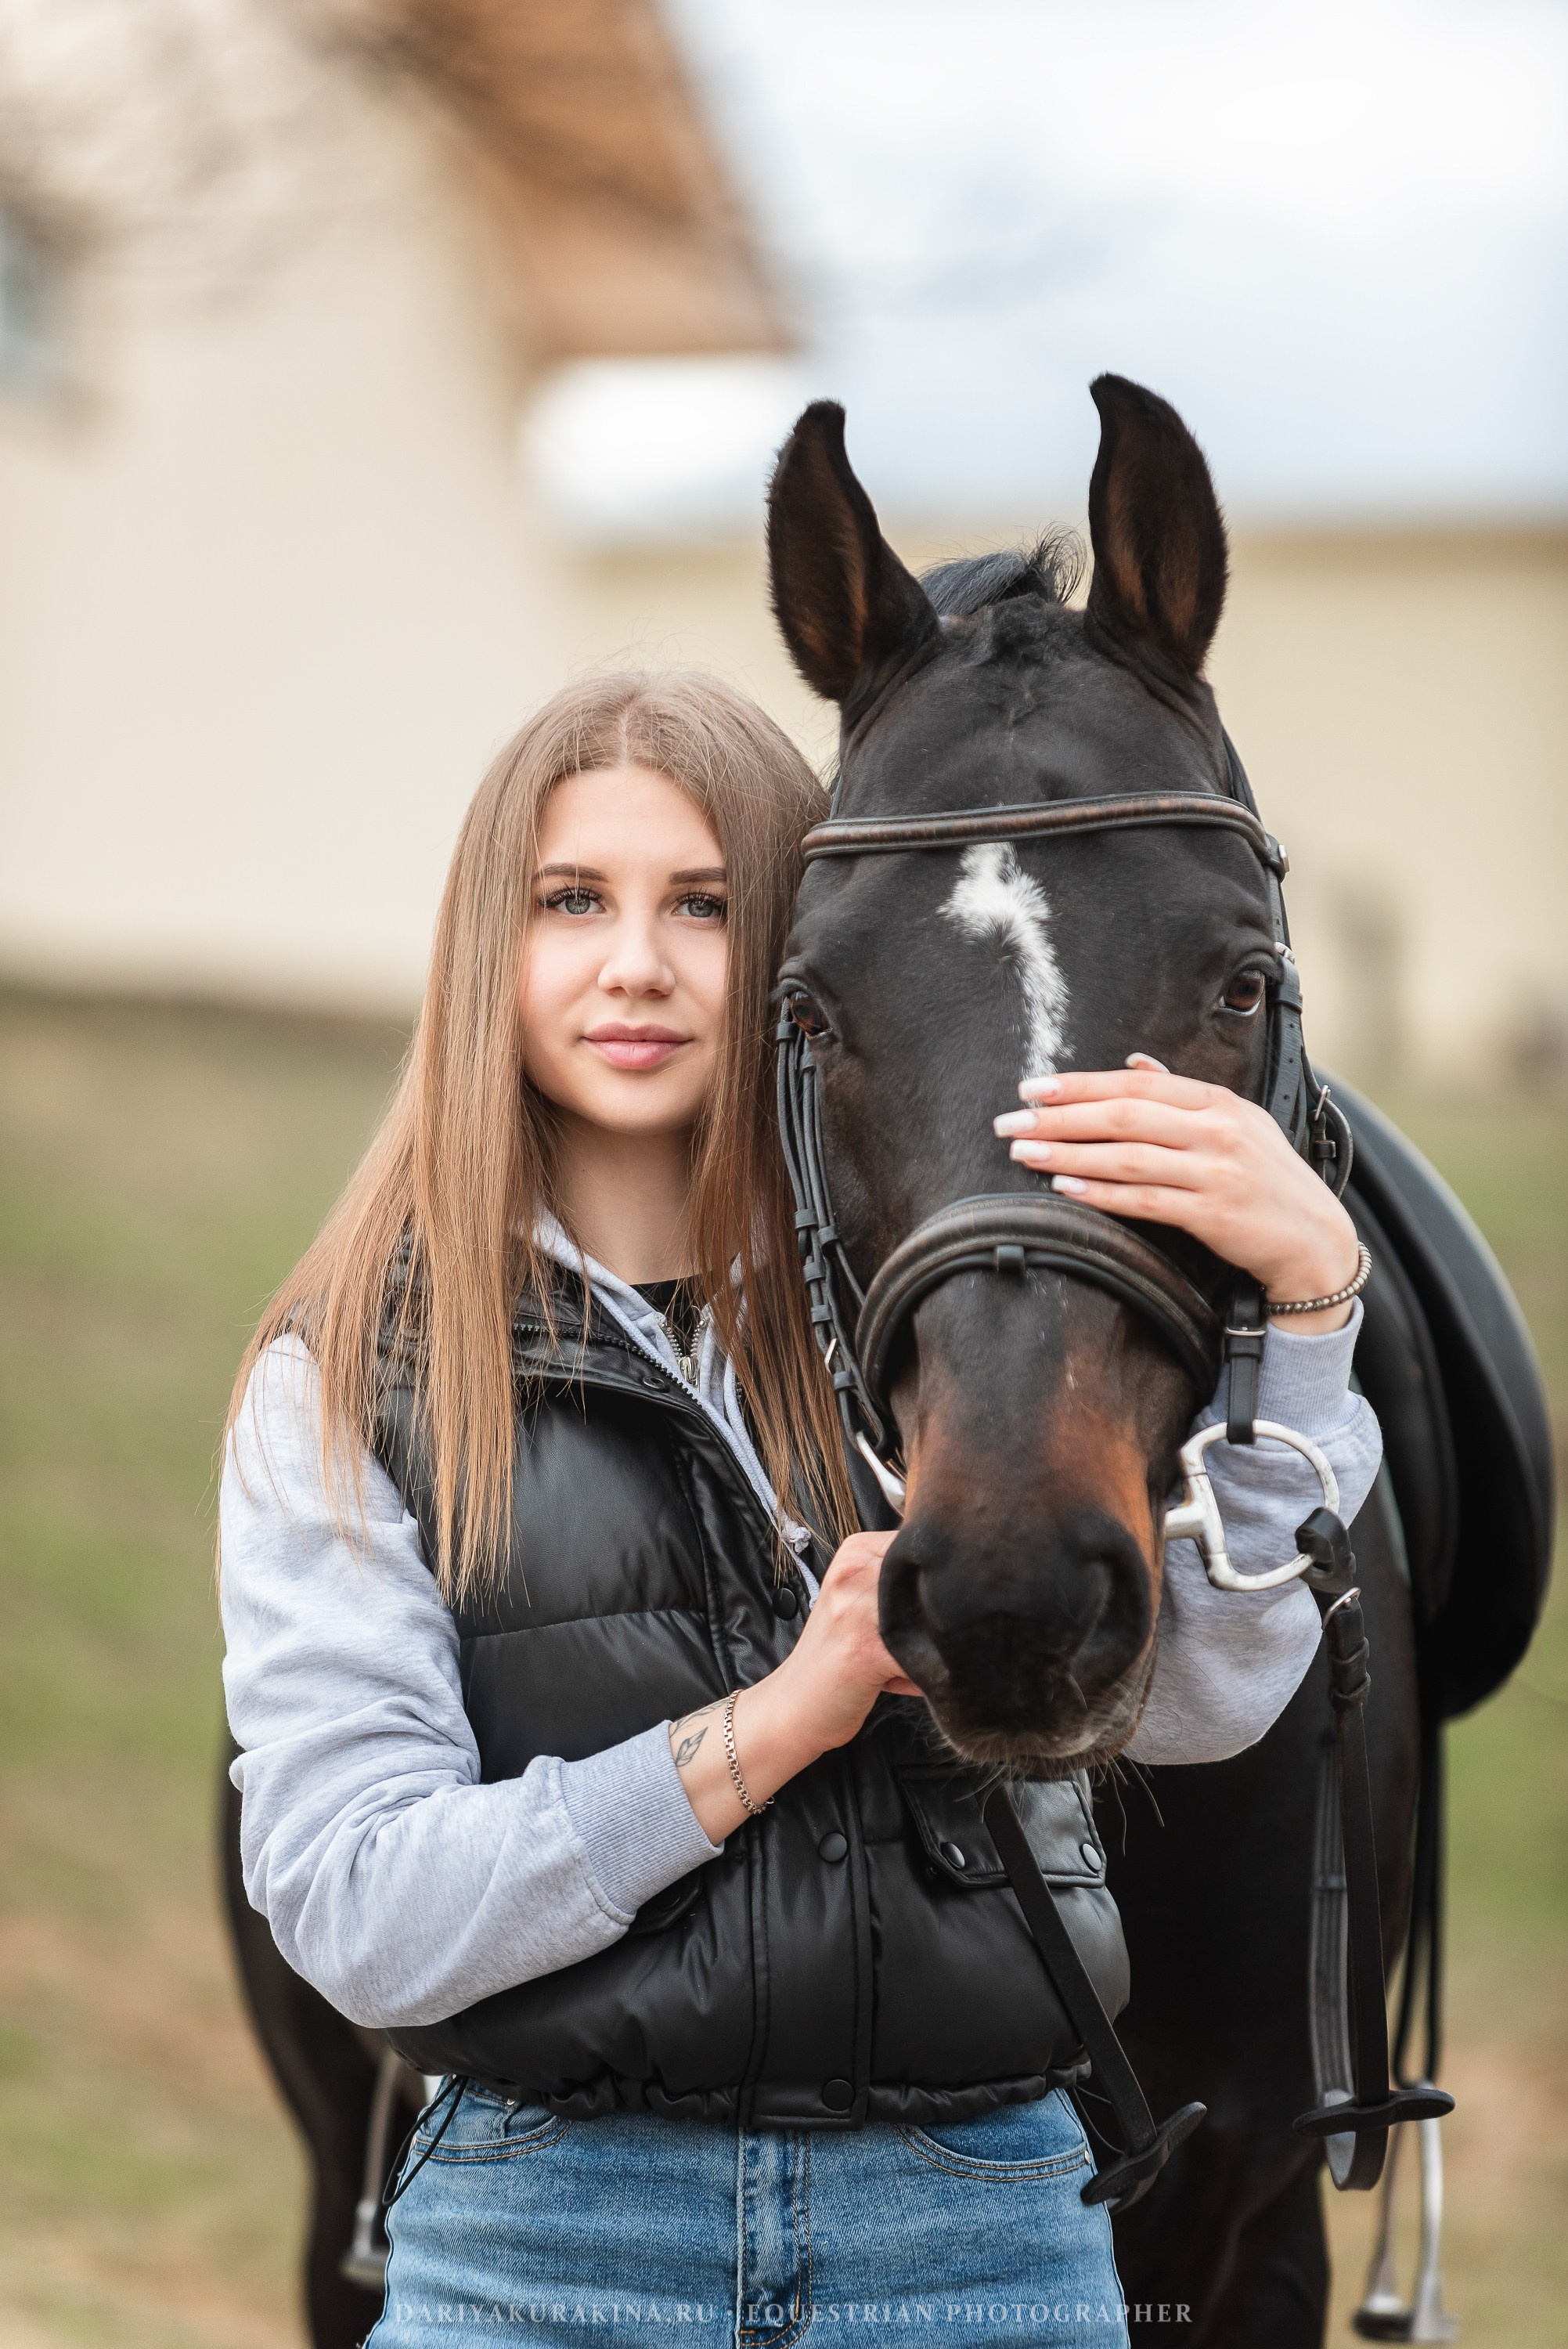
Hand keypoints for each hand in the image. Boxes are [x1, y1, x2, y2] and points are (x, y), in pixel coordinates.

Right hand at [667, 1531, 922, 1841]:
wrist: (793, 1706)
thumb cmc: (837, 1658)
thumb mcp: (860, 1602)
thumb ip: (901, 1583)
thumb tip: (972, 1577)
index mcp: (856, 1551)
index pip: (925, 1545)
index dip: (948, 1577)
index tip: (953, 1602)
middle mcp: (855, 1570)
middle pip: (934, 1579)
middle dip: (948, 1614)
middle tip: (938, 1641)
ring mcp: (858, 1607)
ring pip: (935, 1617)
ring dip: (940, 1645)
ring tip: (919, 1663)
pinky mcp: (867, 1647)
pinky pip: (924, 1654)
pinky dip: (928, 1674)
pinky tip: (909, 1683)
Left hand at [992, 1055, 1361, 1331]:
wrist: (1314, 1239)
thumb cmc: (1267, 1179)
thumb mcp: (1236, 1123)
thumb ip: (1181, 1092)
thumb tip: (1133, 1060)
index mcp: (1218, 1102)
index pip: (1137, 1083)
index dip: (1081, 1084)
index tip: (1033, 1088)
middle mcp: (1218, 1131)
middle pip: (1124, 1115)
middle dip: (1060, 1118)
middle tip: (1011, 1122)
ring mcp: (1217, 1172)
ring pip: (1127, 1157)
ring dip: (1068, 1155)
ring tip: (1025, 1154)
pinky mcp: (1214, 1214)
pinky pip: (1145, 1201)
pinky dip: (1101, 1195)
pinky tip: (1065, 1189)